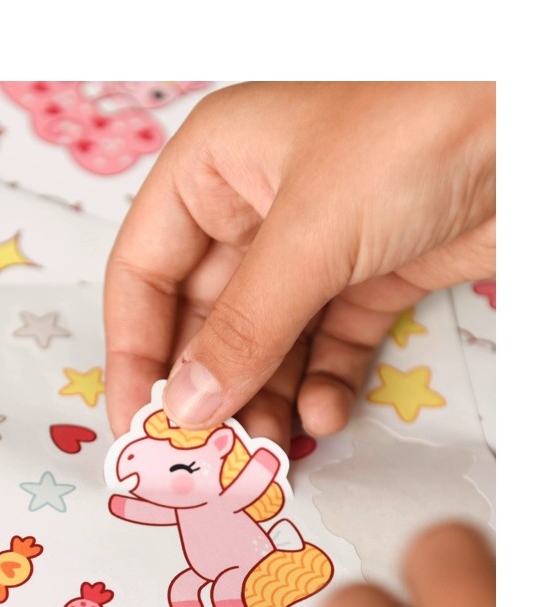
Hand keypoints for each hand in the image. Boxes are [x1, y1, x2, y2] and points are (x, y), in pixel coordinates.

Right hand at [104, 82, 494, 447]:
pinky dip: (323, 386)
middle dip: (207, 388)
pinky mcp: (370, 276)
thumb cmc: (418, 129)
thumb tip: (185, 409)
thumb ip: (242, 330)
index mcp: (211, 169)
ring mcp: (313, 246)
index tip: (134, 422)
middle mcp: (252, 208)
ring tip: (265, 451)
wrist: (540, 116)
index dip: (133, 352)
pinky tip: (324, 416)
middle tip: (204, 456)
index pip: (143, 273)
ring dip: (263, 399)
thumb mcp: (310, 235)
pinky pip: (327, 346)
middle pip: (204, 319)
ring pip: (265, 343)